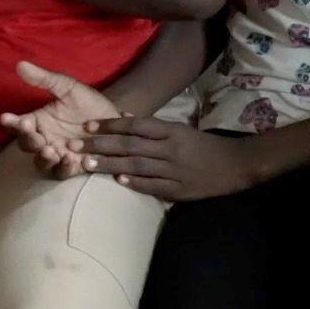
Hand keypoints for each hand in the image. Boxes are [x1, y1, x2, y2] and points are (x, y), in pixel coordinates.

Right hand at [0, 62, 120, 178]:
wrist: (117, 122)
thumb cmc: (89, 104)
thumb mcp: (68, 88)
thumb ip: (45, 79)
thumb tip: (20, 64)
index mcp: (40, 121)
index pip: (19, 124)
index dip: (11, 122)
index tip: (6, 117)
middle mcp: (45, 139)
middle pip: (27, 144)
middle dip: (27, 138)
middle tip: (30, 130)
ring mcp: (58, 154)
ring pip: (42, 162)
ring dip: (43, 158)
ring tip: (49, 150)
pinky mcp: (73, 167)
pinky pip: (62, 172)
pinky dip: (63, 168)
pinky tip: (69, 159)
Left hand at [76, 118, 264, 201]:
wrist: (235, 165)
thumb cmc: (203, 146)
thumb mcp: (180, 130)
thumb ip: (153, 127)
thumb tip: (124, 119)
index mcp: (171, 131)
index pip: (135, 126)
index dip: (110, 125)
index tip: (87, 126)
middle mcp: (170, 148)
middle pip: (130, 145)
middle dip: (100, 145)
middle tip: (74, 145)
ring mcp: (174, 170)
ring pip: (137, 165)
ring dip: (110, 165)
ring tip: (86, 164)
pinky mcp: (179, 189)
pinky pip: (153, 185)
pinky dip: (135, 183)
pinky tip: (117, 181)